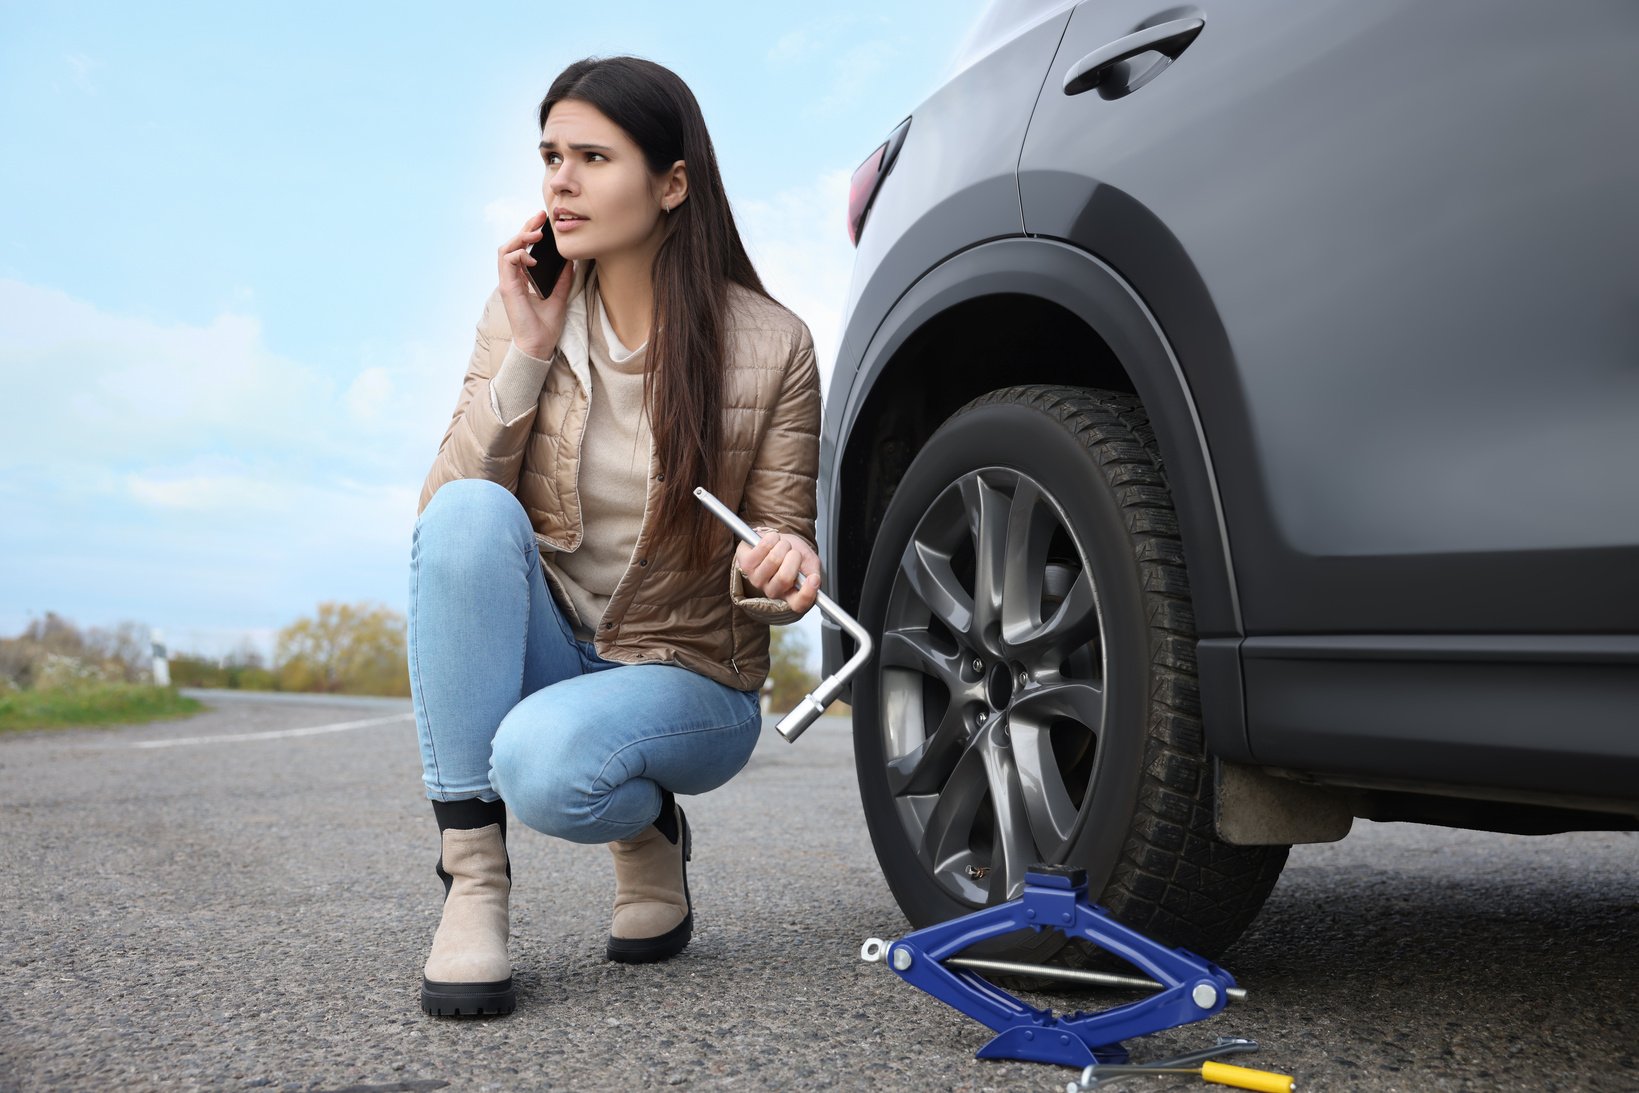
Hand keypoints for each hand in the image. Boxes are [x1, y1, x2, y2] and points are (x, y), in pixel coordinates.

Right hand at [497, 210, 573, 358]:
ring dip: (520, 238)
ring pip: (505, 249)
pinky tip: (533, 259)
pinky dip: (519, 255)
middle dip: (526, 228)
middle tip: (541, 217)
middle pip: (512, 244)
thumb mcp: (559, 297)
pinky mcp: (508, 289)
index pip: (522, 250)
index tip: (544, 223)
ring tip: (537, 235)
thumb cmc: (545, 327)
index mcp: (522, 280)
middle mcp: (513, 279)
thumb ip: (562, 279)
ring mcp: (508, 283)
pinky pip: (507, 262)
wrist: (538, 346)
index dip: (530, 234)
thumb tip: (571, 261)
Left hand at [736, 528, 821, 615]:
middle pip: (784, 578)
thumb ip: (813, 572)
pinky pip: (763, 548)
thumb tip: (814, 579)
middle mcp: (772, 591)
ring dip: (783, 545)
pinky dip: (772, 538)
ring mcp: (757, 579)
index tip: (814, 579)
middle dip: (794, 557)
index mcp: (790, 594)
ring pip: (773, 560)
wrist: (775, 541)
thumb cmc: (791, 553)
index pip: (798, 604)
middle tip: (794, 552)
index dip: (807, 594)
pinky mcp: (745, 564)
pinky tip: (771, 540)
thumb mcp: (808, 561)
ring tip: (782, 545)